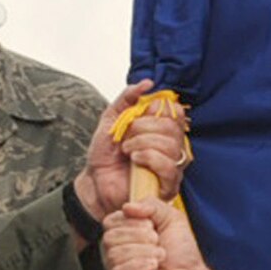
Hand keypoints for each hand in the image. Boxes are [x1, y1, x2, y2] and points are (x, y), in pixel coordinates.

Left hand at [78, 84, 188, 221]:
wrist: (94, 181)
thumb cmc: (105, 154)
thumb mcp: (112, 118)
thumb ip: (127, 98)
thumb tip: (147, 83)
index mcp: (162, 131)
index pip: (176, 112)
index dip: (157, 109)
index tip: (137, 115)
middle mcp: (172, 148)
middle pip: (173, 127)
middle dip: (145, 127)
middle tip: (127, 135)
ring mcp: (172, 167)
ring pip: (172, 145)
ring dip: (144, 142)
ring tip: (127, 149)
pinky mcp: (168, 186)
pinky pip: (170, 167)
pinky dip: (150, 157)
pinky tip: (135, 159)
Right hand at [102, 198, 208, 269]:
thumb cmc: (181, 254)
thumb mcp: (171, 218)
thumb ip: (152, 205)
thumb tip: (128, 206)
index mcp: (124, 234)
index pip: (110, 222)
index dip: (130, 221)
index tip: (150, 225)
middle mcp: (115, 252)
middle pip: (110, 237)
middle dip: (138, 237)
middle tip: (157, 241)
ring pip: (114, 255)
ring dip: (143, 252)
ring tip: (160, 256)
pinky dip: (137, 267)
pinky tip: (152, 267)